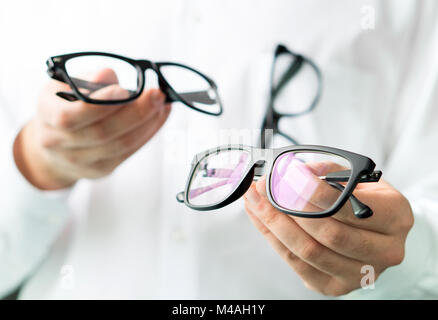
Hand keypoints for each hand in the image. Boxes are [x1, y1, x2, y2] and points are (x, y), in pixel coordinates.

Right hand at [14, 69, 170, 189]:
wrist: (53, 145)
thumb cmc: (62, 107)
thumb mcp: (64, 85)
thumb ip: (87, 79)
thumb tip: (109, 76)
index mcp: (47, 116)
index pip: (71, 116)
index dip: (99, 104)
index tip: (123, 89)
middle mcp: (60, 143)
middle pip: (103, 133)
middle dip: (135, 112)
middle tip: (155, 95)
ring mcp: (81, 161)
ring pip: (121, 145)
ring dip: (147, 124)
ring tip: (161, 105)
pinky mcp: (101, 169)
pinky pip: (129, 152)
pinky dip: (148, 133)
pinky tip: (158, 118)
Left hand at [243, 174, 413, 295]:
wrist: (376, 231)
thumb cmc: (364, 200)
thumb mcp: (356, 177)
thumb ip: (327, 172)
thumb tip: (291, 172)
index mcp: (395, 217)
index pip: (348, 207)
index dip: (312, 192)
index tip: (286, 175)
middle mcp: (384, 250)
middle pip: (327, 234)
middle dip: (288, 208)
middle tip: (263, 187)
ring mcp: (360, 273)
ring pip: (308, 252)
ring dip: (273, 223)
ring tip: (255, 199)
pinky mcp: (336, 286)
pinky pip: (297, 264)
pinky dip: (273, 238)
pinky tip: (260, 217)